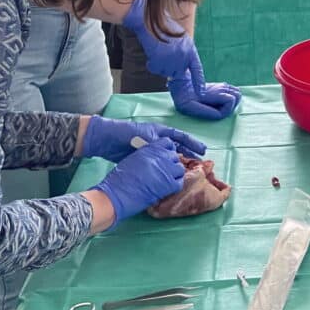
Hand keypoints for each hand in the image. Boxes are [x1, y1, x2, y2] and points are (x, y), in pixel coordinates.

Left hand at [81, 115, 206, 161]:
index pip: (180, 137)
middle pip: (176, 148)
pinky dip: (165, 169)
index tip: (203, 151)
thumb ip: (159, 146)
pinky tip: (169, 177)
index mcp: (160, 132)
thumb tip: (172, 156)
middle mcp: (157, 141)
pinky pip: (158, 164)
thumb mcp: (145, 137)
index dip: (192, 143)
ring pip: (168, 157)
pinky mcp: (144, 159)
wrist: (107, 139)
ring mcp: (151, 150)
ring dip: (177, 164)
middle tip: (198, 164)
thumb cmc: (126, 133)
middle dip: (187, 155)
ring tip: (186, 172)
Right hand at [90, 140, 184, 225]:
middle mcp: (160, 156)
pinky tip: (168, 188)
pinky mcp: (169, 184)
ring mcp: (166, 169)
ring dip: (175, 174)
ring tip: (167, 180)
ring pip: (180, 168)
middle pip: (175, 156)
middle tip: (166, 172)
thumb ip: (145, 157)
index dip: (168, 151)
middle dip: (172, 163)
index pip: (167, 143)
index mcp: (150, 149)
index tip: (166, 158)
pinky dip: (175, 185)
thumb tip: (153, 162)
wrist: (115, 194)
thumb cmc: (118, 180)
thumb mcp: (132, 160)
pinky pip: (179, 182)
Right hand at [122, 0, 203, 89]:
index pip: (196, 69)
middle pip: (177, 72)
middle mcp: (183, 57)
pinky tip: (152, 52)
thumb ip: (184, 53)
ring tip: (158, 50)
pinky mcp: (159, 61)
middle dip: (170, 67)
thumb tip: (181, 67)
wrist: (151, 20)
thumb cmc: (164, 27)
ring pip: (165, 72)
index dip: (198, 81)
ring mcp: (171, 60)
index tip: (200, 92)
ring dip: (160, 64)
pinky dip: (151, 64)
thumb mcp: (181, 39)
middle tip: (164, 53)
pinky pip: (155, 69)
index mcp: (190, 50)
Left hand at [168, 72, 241, 119]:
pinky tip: (219, 102)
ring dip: (231, 102)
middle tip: (219, 110)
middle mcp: (221, 86)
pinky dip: (230, 98)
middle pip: (238, 95)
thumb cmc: (184, 99)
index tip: (216, 113)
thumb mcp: (192, 108)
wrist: (181, 87)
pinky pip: (232, 91)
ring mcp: (222, 85)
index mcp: (215, 92)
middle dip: (231, 105)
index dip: (226, 110)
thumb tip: (220, 115)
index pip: (232, 100)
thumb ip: (208, 112)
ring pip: (237, 93)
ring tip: (219, 106)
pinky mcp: (220, 85)